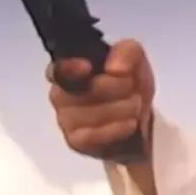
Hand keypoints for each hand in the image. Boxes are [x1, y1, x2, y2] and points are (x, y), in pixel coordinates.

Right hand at [47, 39, 155, 159]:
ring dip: (121, 109)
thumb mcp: (135, 60)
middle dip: (115, 88)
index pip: (57, 69)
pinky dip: (116, 129)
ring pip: (90, 115)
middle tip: (132, 89)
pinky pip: (92, 137)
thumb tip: (115, 69)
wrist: (138, 118)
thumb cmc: (128, 85)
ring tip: (135, 106)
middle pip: (83, 91)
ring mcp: (64, 120)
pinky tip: (130, 124)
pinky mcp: (75, 142)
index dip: (69, 68)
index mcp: (69, 69)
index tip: (88, 67)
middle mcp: (60, 94)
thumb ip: (126, 52)